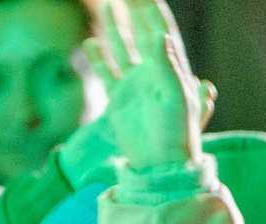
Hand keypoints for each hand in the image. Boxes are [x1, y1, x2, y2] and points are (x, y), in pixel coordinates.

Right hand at [90, 0, 205, 170]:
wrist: (159, 165)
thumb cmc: (175, 134)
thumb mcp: (175, 99)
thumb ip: (167, 66)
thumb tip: (160, 35)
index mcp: (171, 70)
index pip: (161, 30)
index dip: (151, 9)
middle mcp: (154, 73)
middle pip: (141, 32)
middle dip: (133, 9)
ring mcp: (135, 85)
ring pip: (122, 47)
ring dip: (115, 26)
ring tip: (108, 4)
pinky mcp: (119, 99)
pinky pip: (106, 71)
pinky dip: (98, 57)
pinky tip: (90, 43)